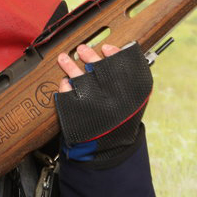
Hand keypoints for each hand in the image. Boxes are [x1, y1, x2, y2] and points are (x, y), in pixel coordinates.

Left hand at [53, 42, 152, 164]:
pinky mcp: (77, 113)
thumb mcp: (132, 102)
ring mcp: (94, 105)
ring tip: (64, 59)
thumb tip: (112, 53)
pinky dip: (64, 86)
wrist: (108, 149)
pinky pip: (67, 94)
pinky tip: (64, 83)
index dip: (114, 54)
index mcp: (131, 95)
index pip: (124, 66)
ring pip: (79, 78)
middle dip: (89, 56)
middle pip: (99, 69)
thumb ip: (127, 79)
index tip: (106, 47)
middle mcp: (114, 99)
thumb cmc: (120, 122)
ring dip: (70, 66)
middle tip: (82, 49)